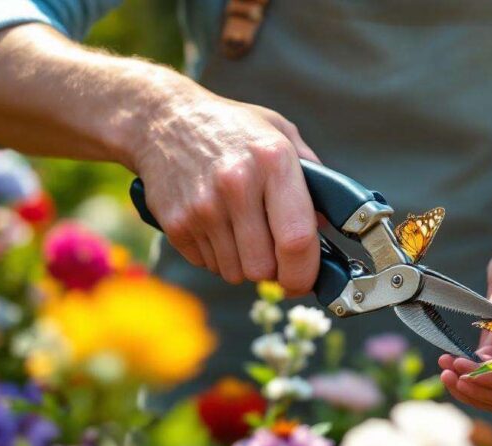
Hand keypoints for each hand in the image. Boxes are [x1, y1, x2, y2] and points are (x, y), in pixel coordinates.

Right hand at [132, 83, 320, 291]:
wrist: (163, 120)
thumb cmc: (231, 129)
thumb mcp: (281, 134)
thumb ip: (312, 178)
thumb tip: (328, 225)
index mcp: (273, 162)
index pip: (296, 240)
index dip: (305, 272)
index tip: (306, 280)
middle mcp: (237, 185)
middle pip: (264, 268)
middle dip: (275, 273)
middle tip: (275, 258)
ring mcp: (203, 207)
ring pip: (236, 273)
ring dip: (245, 265)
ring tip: (244, 234)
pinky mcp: (176, 224)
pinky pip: (208, 265)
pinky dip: (218, 257)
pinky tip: (218, 228)